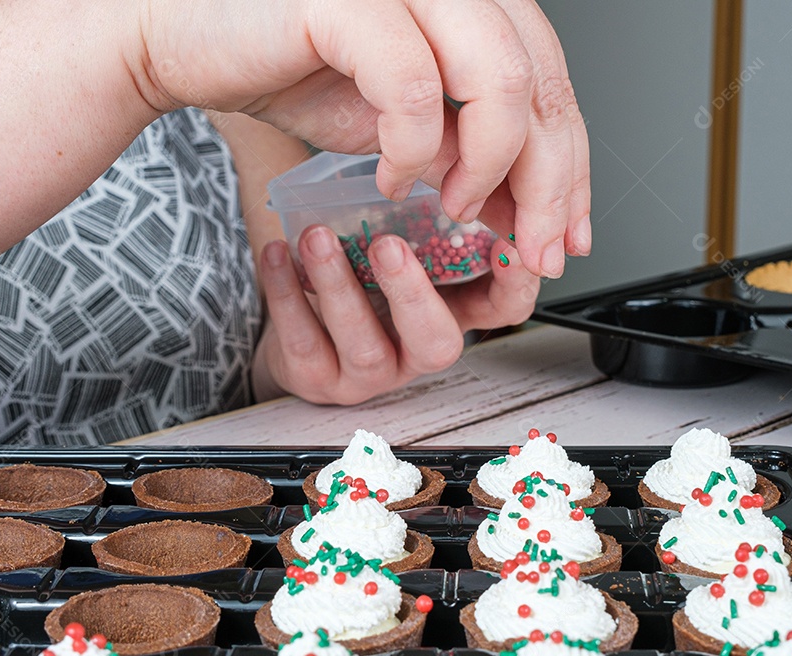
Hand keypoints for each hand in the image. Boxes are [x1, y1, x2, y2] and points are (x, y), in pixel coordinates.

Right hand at [140, 0, 588, 277]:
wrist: (181, 37)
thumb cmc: (287, 66)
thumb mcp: (399, 120)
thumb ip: (466, 149)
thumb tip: (524, 209)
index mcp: (470, 0)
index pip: (553, 81)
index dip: (571, 164)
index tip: (566, 233)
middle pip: (542, 81)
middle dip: (548, 183)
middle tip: (533, 249)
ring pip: (500, 78)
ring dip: (492, 165)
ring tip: (456, 209)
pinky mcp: (347, 0)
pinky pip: (414, 86)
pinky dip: (414, 148)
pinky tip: (393, 178)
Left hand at [252, 227, 537, 404]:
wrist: (298, 326)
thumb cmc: (360, 271)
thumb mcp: (405, 238)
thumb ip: (431, 208)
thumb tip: (449, 140)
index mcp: (451, 312)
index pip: (505, 307)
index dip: (513, 282)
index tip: (503, 241)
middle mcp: (417, 350)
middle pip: (436, 341)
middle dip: (412, 293)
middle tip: (388, 245)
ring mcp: (370, 374)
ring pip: (364, 345)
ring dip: (339, 287)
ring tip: (316, 238)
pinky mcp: (320, 380)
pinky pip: (304, 344)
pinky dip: (287, 294)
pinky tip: (277, 253)